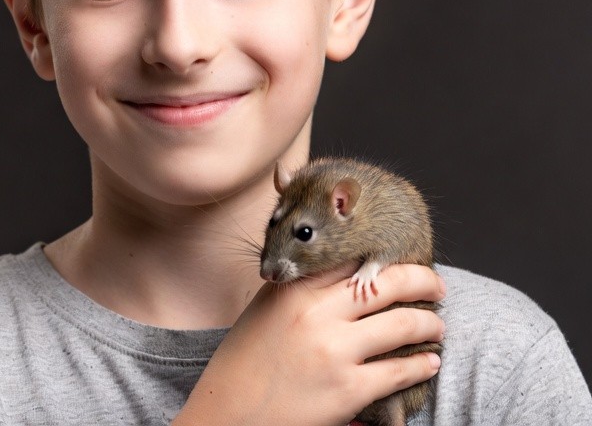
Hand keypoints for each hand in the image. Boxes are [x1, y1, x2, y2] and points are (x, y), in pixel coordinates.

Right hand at [173, 264, 444, 425]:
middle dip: (421, 280)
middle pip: (386, 283)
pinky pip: (399, 371)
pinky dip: (421, 363)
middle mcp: (317, 313)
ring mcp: (335, 351)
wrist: (229, 412)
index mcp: (296, 288)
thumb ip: (302, 286)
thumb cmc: (246, 360)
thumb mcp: (268, 308)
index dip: (384, 255)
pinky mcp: (348, 390)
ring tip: (436, 325)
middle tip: (436, 285)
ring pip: (401, 324)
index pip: (354, 257)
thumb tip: (346, 273)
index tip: (400, 258)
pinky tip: (429, 361)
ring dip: (428, 324)